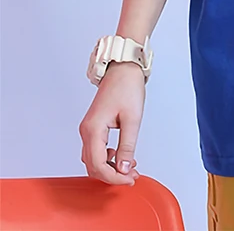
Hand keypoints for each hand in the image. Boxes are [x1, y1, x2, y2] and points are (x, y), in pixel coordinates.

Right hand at [79, 61, 145, 184]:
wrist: (123, 68)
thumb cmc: (127, 86)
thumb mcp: (132, 118)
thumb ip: (127, 146)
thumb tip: (124, 168)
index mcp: (93, 129)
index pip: (98, 165)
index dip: (114, 177)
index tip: (129, 179)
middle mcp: (86, 131)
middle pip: (92, 166)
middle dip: (112, 175)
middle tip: (132, 176)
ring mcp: (88, 129)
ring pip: (93, 159)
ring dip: (109, 167)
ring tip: (130, 167)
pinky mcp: (93, 126)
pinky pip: (95, 150)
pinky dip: (107, 158)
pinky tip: (121, 156)